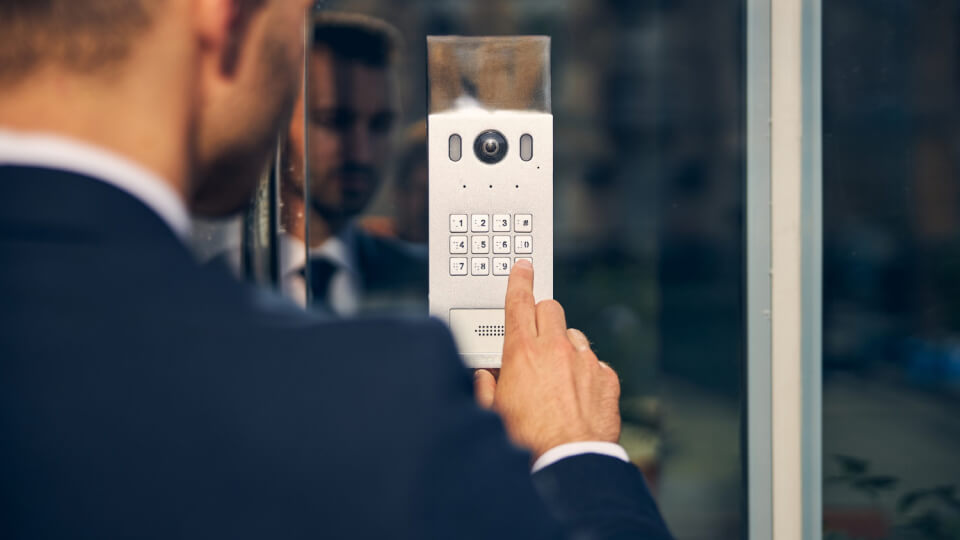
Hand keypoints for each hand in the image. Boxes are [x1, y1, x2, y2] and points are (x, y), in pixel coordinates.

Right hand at [474, 260, 621, 459]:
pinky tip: (578, 394)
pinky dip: (587, 372)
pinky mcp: (607, 378)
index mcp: (521, 352)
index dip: (519, 280)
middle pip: (550, 307)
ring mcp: (585, 361)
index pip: (518, 301)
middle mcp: (555, 349)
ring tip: (556, 376)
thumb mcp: (493, 413)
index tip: (523, 268)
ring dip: (564, 346)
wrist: (569, 461)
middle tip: (534, 333)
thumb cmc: (528, 441)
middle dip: (541, 313)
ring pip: (574, 334)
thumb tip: (483, 376)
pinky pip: (596, 363)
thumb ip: (484, 387)